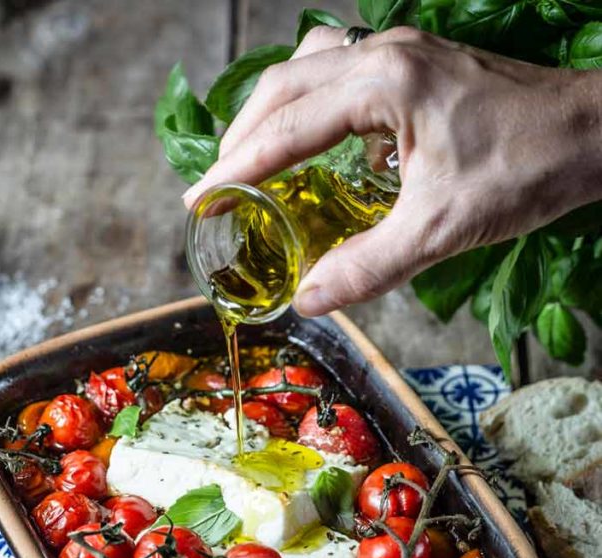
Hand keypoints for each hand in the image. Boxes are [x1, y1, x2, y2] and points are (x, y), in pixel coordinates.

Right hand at [183, 27, 601, 315]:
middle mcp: (385, 55)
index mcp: (384, 86)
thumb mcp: (440, 230)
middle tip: (215, 184)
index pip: (287, 126)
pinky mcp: (418, 63)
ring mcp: (402, 51)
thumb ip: (368, 266)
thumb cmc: (525, 170)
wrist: (590, 132)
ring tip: (251, 156)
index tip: (199, 197)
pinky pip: (341, 68)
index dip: (237, 167)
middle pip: (285, 85)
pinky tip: (318, 135)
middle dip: (242, 136)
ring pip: (310, 67)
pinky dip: (312, 99)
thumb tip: (308, 301)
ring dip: (273, 110)